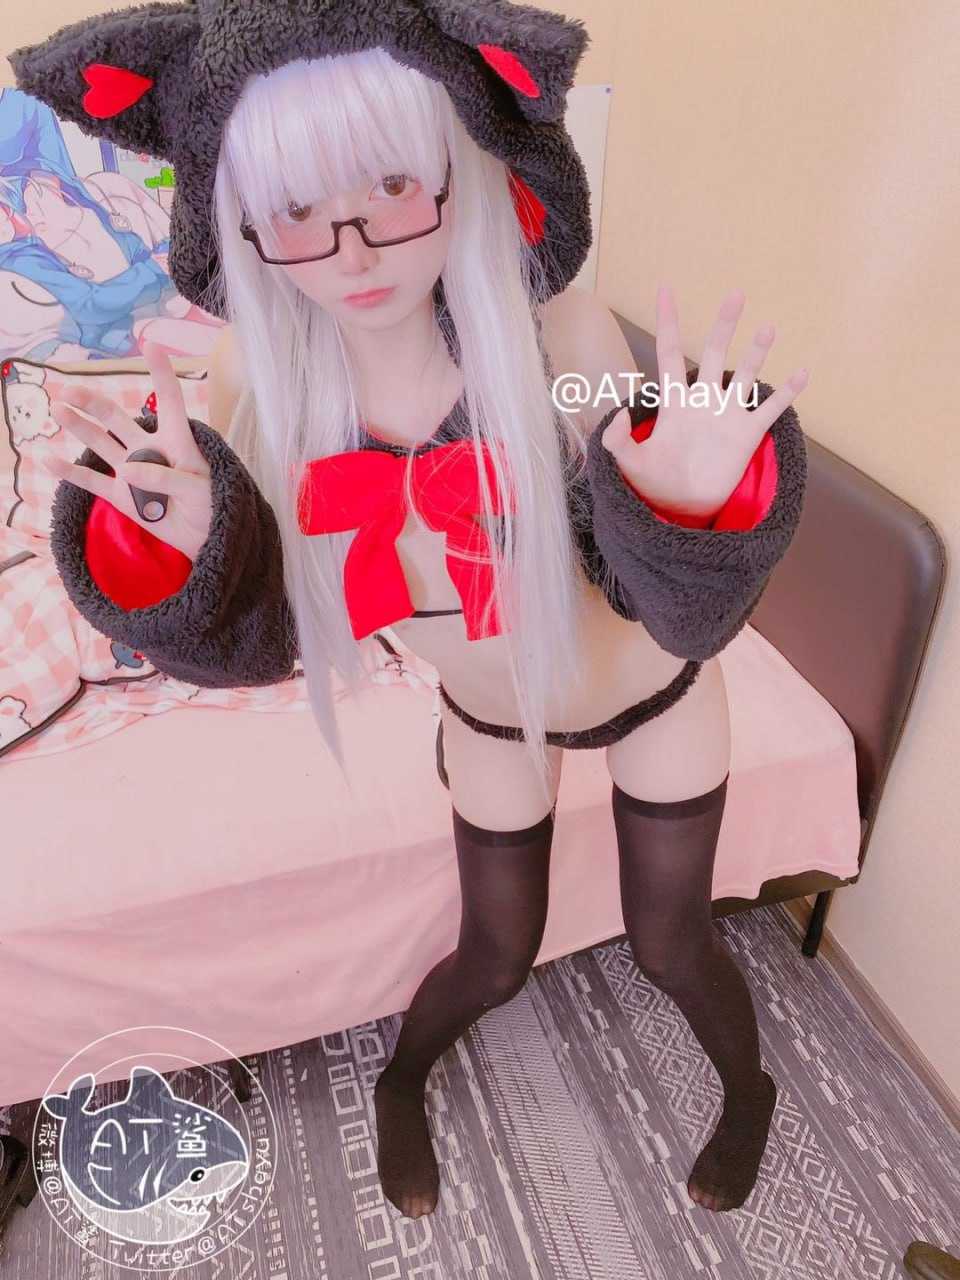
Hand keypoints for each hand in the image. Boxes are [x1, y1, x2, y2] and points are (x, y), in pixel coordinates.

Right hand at [45, 341, 213, 560]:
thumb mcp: (199, 489)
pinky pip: (91, 480)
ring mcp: (132, 470)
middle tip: (70, 390)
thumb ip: (168, 478)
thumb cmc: (212, 505)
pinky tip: (47, 457)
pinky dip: (69, 471)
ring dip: (79, 426)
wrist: (206, 537)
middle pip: (118, 419)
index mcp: (178, 440)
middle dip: (93, 403)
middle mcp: (150, 448)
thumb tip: (127, 471)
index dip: (161, 373)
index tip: (151, 346)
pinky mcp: (121, 495)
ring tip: (58, 409)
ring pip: (101, 442)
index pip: (169, 401)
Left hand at [601, 286, 808, 519]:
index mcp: (674, 401)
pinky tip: (802, 373)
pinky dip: (786, 392)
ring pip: (745, 374)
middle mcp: (703, 399)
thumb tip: (618, 414)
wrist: (683, 506)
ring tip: (767, 329)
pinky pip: (771, 408)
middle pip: (715, 353)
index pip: (670, 352)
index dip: (668, 322)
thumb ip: (618, 440)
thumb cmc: (655, 482)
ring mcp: (727, 414)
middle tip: (735, 295)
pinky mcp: (747, 433)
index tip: (665, 290)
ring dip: (757, 352)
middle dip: (724, 325)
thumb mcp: (630, 464)